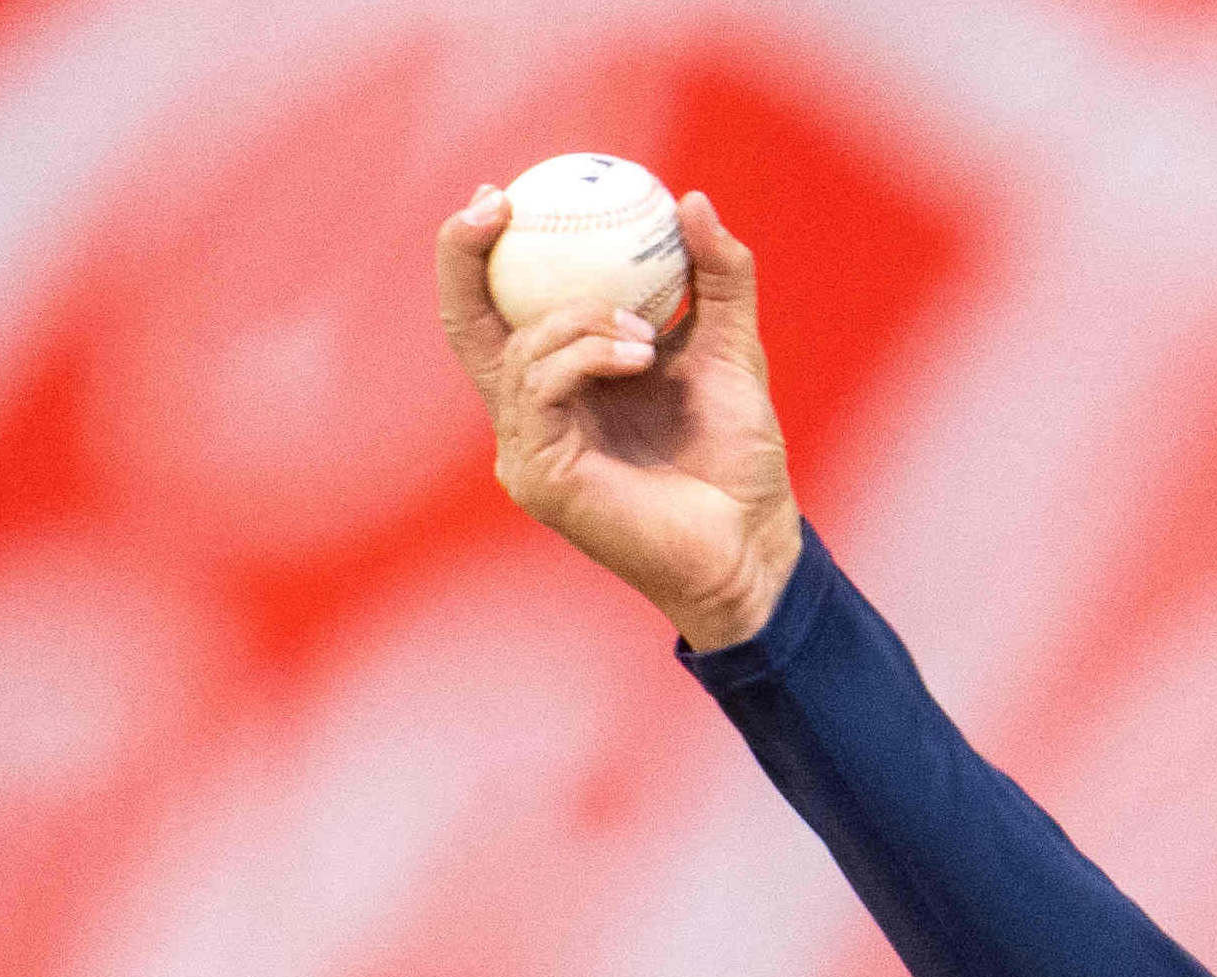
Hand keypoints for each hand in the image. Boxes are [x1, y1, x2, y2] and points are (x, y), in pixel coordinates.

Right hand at [434, 176, 800, 649]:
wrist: (753, 542)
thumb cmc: (738, 458)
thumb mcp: (731, 347)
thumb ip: (716, 275)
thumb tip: (689, 199)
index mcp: (559, 382)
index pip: (496, 307)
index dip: (479, 249)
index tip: (504, 194)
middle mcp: (530, 414)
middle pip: (464, 322)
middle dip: (463, 254)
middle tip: (497, 203)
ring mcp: (527, 449)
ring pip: (520, 350)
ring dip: (579, 318)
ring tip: (644, 334)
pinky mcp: (539, 477)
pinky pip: (542, 387)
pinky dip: (587, 354)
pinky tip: (640, 353)